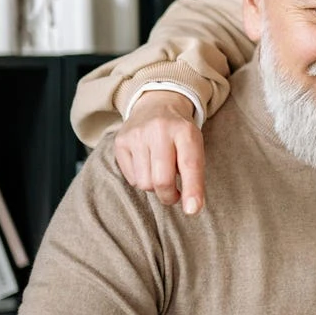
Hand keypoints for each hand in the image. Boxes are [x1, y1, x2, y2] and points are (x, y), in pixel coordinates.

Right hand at [114, 90, 206, 214]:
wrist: (157, 104)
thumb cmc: (180, 134)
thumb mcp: (194, 146)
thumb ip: (195, 174)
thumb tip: (192, 208)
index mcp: (185, 132)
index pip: (190, 165)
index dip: (192, 190)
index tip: (193, 210)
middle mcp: (159, 130)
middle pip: (162, 180)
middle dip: (169, 196)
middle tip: (174, 195)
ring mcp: (137, 135)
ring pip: (144, 183)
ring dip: (154, 187)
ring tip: (160, 173)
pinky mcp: (121, 142)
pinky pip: (132, 178)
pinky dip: (141, 179)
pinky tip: (146, 165)